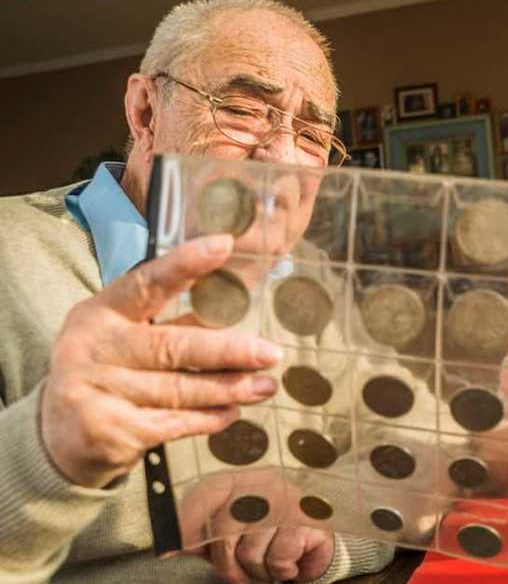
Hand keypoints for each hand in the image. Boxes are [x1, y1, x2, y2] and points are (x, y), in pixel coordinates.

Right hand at [40, 235, 281, 487]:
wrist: (60, 437)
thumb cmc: (106, 372)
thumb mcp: (124, 337)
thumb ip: (169, 325)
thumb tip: (234, 313)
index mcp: (100, 312)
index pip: (146, 282)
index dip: (185, 264)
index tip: (223, 245)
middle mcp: (95, 347)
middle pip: (173, 346)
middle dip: (229, 351)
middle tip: (271, 353)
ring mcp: (98, 390)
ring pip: (180, 389)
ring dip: (230, 388)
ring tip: (266, 386)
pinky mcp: (109, 430)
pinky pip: (174, 423)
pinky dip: (208, 419)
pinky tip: (232, 412)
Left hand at [178, 469, 334, 582]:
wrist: (314, 548)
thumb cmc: (269, 542)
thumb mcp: (232, 535)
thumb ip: (205, 536)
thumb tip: (170, 547)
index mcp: (241, 481)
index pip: (207, 493)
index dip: (188, 521)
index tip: (172, 550)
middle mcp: (263, 484)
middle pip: (225, 532)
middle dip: (228, 565)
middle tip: (240, 574)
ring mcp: (286, 499)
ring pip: (251, 551)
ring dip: (259, 571)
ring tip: (269, 564)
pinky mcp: (306, 520)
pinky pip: (278, 557)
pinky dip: (282, 569)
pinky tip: (290, 561)